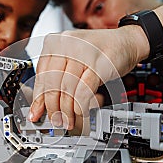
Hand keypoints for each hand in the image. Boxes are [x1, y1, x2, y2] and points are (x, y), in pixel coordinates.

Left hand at [29, 26, 148, 129]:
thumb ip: (57, 77)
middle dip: (52, 108)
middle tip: (55, 120)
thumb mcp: (72, 59)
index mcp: (54, 42)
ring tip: (68, 120)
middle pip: (52, 83)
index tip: (36, 113)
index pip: (40, 75)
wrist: (126, 41)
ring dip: (67, 110)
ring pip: (67, 88)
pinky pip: (84, 89)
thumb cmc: (97, 52)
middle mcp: (66, 44)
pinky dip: (81, 104)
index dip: (38, 98)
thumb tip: (43, 103)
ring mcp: (83, 53)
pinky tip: (81, 111)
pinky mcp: (99, 64)